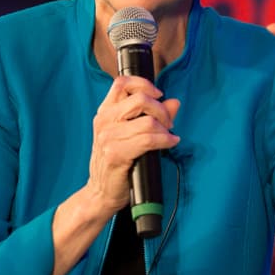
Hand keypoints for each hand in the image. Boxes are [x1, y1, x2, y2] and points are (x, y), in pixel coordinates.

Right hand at [85, 74, 179, 216]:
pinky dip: (165, 140)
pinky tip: (170, 143)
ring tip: (168, 137)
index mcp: (104, 112)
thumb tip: (174, 102)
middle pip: (140, 99)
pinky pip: (149, 140)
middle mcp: (104, 121)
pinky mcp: (116, 154)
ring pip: (148, 121)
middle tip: (168, 122)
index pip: (122, 83)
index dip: (144, 84)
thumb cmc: (117, 163)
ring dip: (165, 129)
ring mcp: (108, 137)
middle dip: (161, 110)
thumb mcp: (130, 134)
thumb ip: (151, 115)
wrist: (100, 192)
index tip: (158, 95)